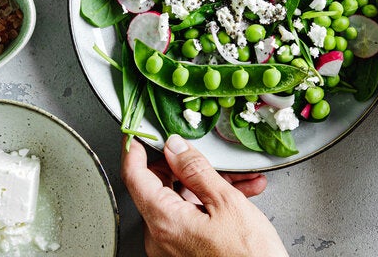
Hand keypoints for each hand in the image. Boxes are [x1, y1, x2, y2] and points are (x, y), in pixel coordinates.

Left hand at [121, 135, 287, 256]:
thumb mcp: (226, 203)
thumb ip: (196, 170)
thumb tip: (176, 147)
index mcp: (164, 221)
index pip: (135, 176)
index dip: (136, 149)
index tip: (139, 133)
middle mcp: (160, 237)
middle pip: (161, 187)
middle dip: (187, 166)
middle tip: (206, 152)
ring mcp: (172, 247)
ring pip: (182, 201)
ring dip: (209, 185)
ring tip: (242, 179)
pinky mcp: (185, 252)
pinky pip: (191, 218)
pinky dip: (212, 204)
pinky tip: (241, 195)